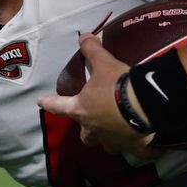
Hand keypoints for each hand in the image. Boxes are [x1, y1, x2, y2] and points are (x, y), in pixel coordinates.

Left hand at [38, 33, 161, 158]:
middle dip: (86, 129)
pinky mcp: (134, 149)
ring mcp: (113, 142)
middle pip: (85, 135)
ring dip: (110, 137)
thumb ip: (92, 50)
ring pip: (107, 144)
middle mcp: (93, 130)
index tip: (40, 102)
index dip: (49, 102)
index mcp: (81, 109)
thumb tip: (83, 36)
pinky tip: (146, 141)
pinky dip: (139, 146)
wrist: (145, 105)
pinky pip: (135, 151)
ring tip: (120, 128)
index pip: (59, 105)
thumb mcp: (104, 62)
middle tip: (93, 121)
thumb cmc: (116, 84)